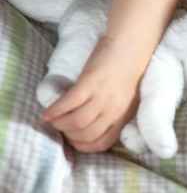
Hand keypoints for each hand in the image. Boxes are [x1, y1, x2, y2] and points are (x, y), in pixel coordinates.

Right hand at [42, 36, 143, 152]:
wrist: (131, 46)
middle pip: (87, 135)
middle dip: (69, 136)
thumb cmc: (128, 72)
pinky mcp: (91, 82)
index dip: (84, 146)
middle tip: (60, 128)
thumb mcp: (127, 99)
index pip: (103, 143)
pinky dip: (56, 110)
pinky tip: (48, 112)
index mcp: (123, 115)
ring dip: (60, 124)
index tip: (72, 139)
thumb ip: (115, 114)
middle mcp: (114, 109)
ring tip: (53, 120)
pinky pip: (70, 102)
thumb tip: (93, 127)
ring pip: (77, 122)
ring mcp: (103, 96)